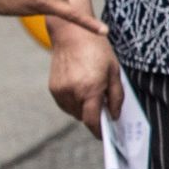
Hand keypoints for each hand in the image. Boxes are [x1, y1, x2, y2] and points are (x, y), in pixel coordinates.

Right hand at [48, 17, 122, 131]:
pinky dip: (73, 102)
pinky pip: (65, 104)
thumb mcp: (115, 72)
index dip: (99, 131)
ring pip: (73, 112)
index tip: (105, 135)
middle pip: (83, 117)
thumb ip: (116, 97)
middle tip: (103, 107)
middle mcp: (73, 93)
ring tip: (91, 93)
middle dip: (93, 116)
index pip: (92, 121)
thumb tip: (114, 116)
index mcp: (90, 89)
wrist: (72, 34)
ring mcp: (61, 91)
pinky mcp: (53, 88)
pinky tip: (80, 88)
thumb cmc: (97, 50)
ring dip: (83, 109)